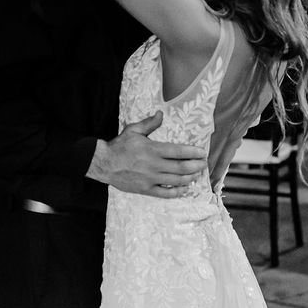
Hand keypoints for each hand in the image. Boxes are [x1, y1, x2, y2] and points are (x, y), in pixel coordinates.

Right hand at [89, 112, 206, 197]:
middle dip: (196, 166)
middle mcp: (153, 165)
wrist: (103, 163)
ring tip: (197, 174)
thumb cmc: (119, 146)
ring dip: (190, 178)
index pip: (179, 151)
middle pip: (181, 167)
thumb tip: (161, 114)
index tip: (202, 152)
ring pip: (176, 181)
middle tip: (204, 164)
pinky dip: (177, 192)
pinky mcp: (145, 189)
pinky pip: (165, 194)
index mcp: (152, 150)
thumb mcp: (133, 130)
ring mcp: (150, 179)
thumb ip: (149, 123)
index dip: (193, 153)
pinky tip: (185, 189)